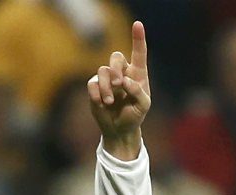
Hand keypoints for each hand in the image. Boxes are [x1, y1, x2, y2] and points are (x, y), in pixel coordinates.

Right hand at [87, 21, 150, 159]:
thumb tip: (125, 81)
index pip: (139, 53)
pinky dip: (97, 94)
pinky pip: (92, 83)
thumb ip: (138, 92)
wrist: (120, 128)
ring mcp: (107, 79)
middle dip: (116, 68)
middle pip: (115, 57)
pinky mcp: (95, 86)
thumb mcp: (143, 106)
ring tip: (110, 101)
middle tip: (119, 84)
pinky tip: (102, 103)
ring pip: (102, 71)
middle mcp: (122, 73)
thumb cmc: (135, 115)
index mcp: (138, 74)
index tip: (138, 24)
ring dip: (106, 87)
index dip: (138, 39)